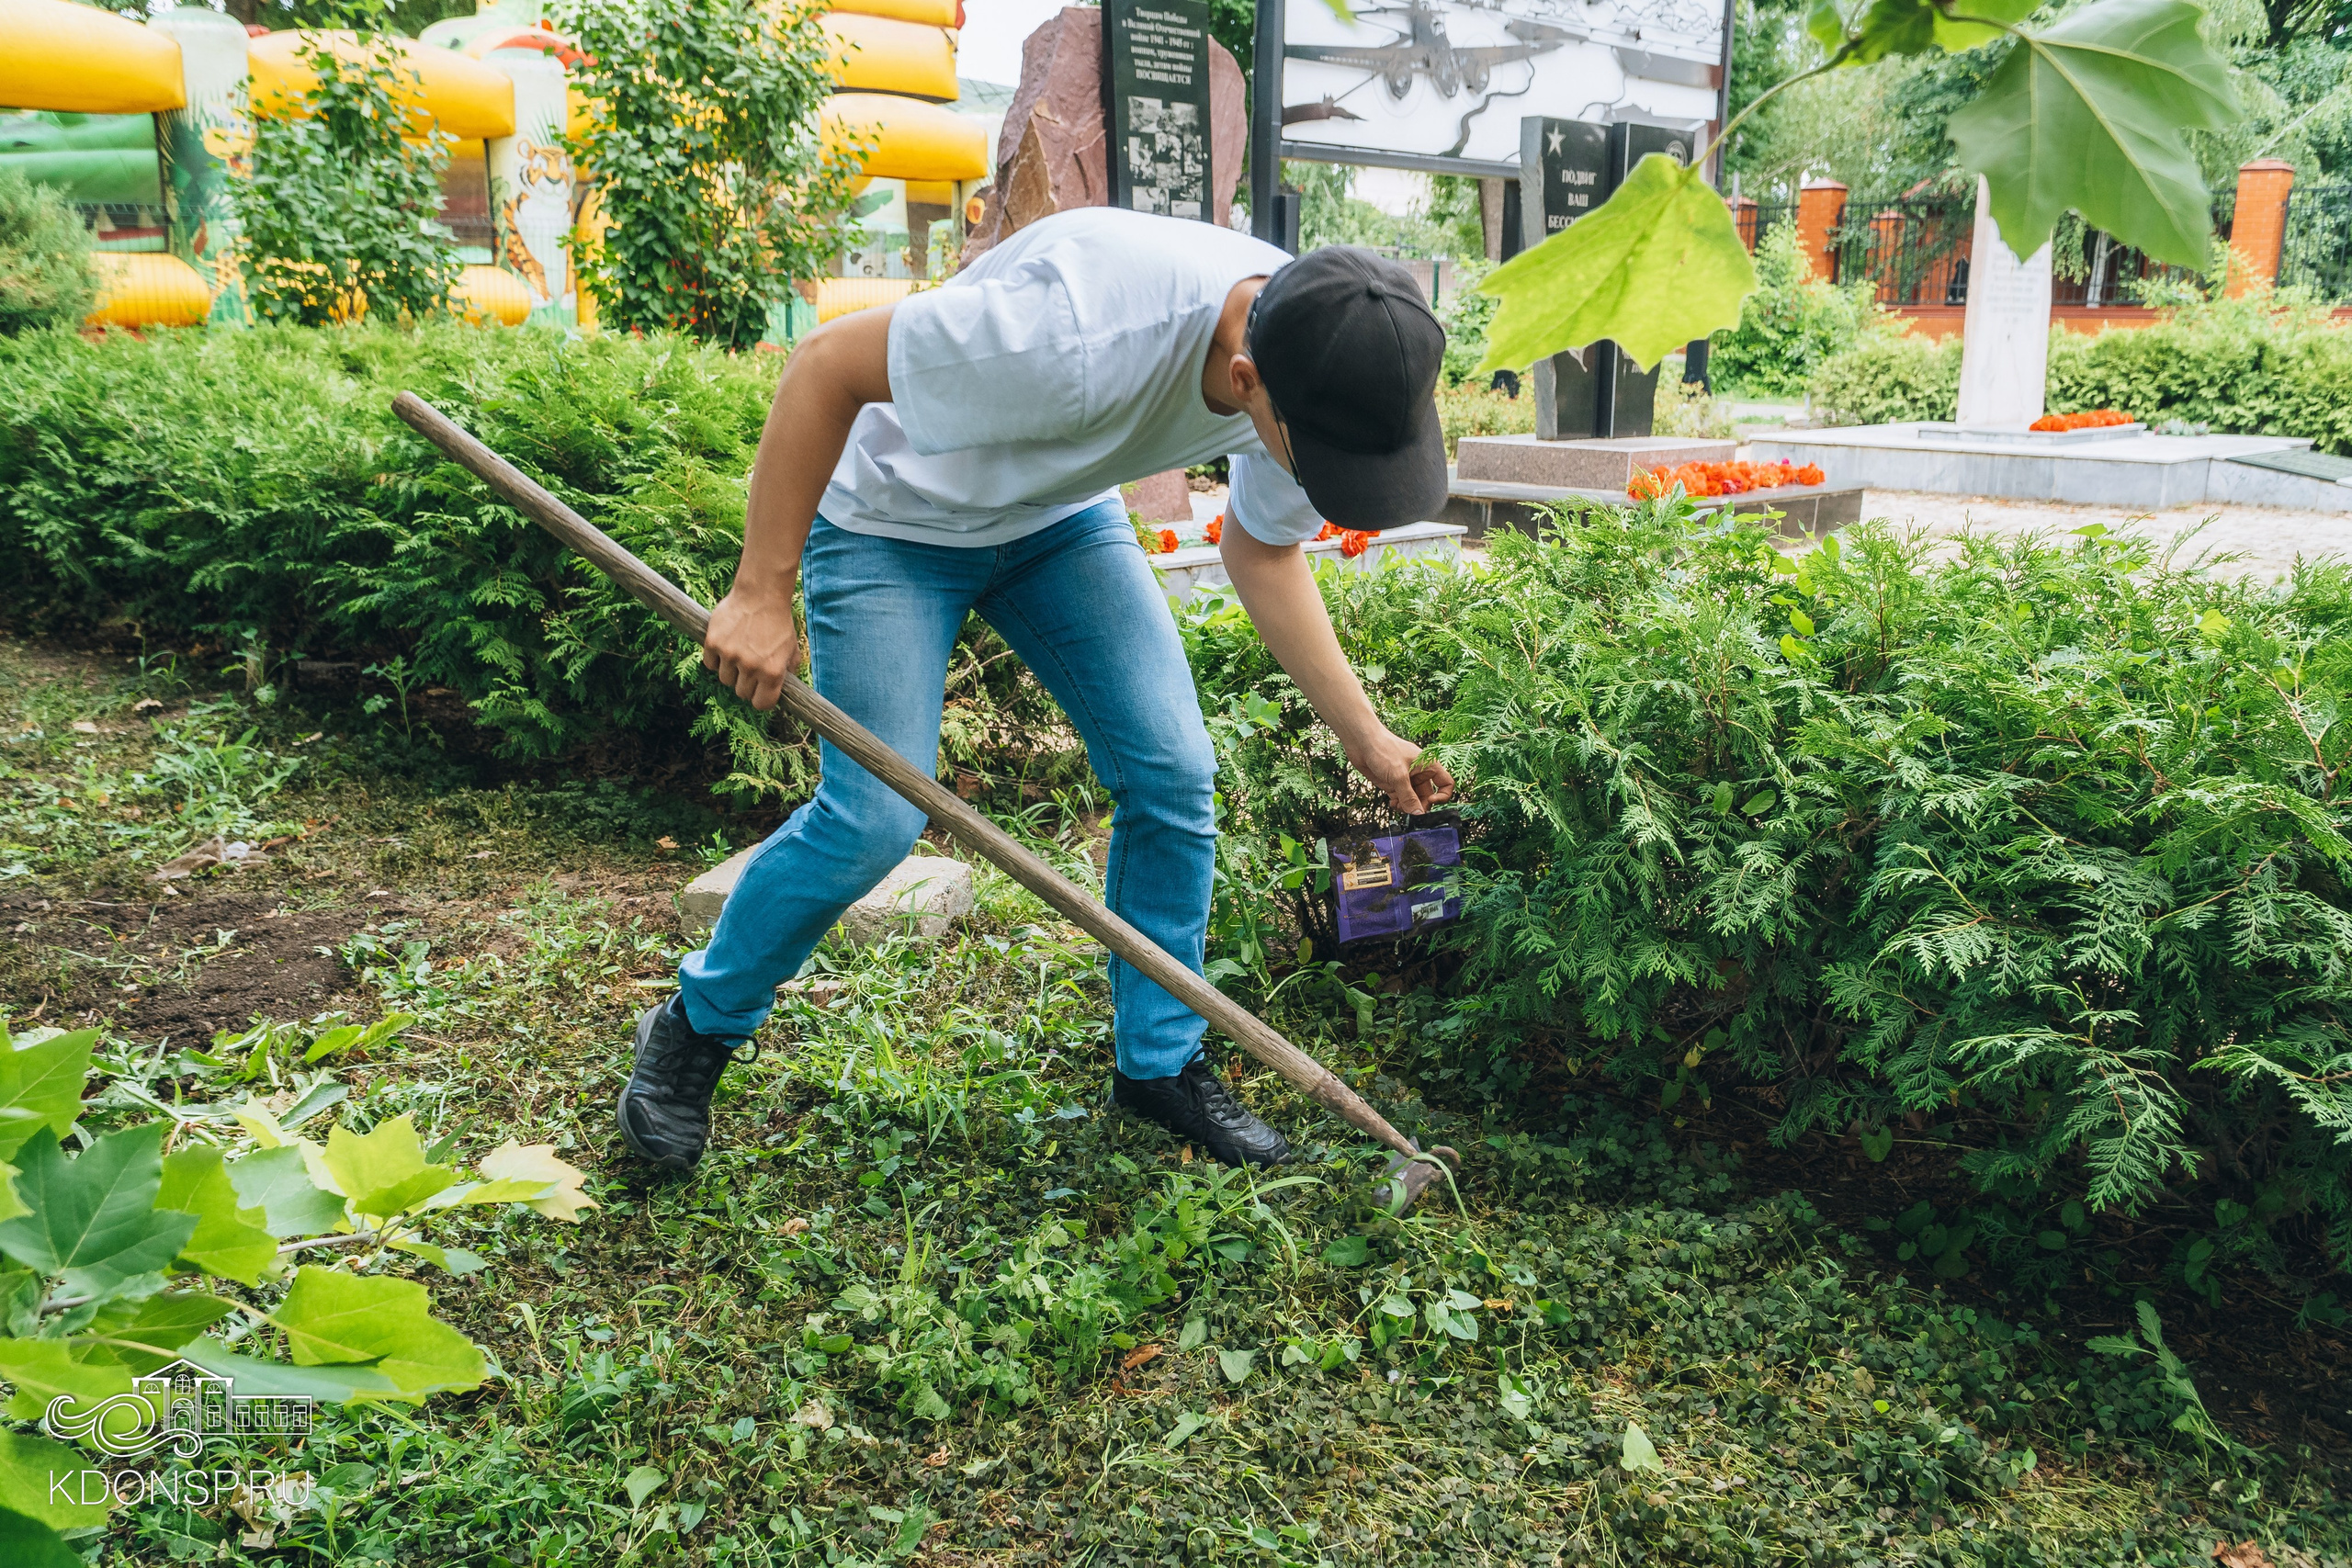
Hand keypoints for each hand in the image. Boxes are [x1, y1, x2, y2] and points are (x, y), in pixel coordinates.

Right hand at [702, 584, 799, 710]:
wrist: (761, 593)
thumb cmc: (779, 621)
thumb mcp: (792, 648)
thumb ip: (788, 671)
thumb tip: (782, 689)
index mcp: (772, 672)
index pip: (761, 704)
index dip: (760, 700)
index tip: (760, 692)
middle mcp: (751, 666)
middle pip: (741, 692)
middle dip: (746, 684)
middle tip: (749, 668)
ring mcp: (730, 655)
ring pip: (725, 679)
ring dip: (730, 671)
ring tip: (738, 654)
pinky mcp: (713, 643)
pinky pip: (710, 664)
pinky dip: (715, 659)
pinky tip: (725, 647)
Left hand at [1347, 728, 1454, 814]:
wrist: (1361, 741)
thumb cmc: (1383, 748)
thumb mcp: (1398, 775)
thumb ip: (1408, 797)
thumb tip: (1418, 814)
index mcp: (1428, 765)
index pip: (1446, 783)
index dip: (1442, 795)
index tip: (1430, 801)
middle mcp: (1419, 772)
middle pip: (1427, 795)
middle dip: (1420, 805)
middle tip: (1411, 812)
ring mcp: (1406, 778)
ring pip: (1413, 799)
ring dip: (1407, 806)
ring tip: (1398, 807)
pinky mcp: (1393, 782)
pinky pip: (1400, 798)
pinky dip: (1398, 803)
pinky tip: (1392, 804)